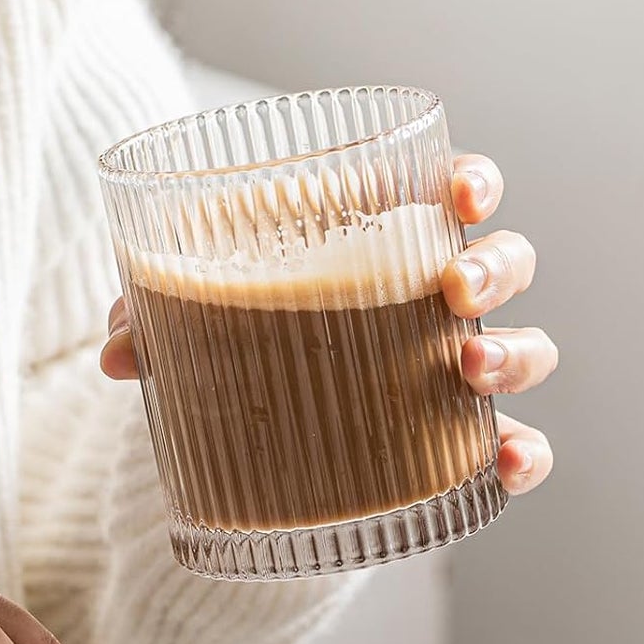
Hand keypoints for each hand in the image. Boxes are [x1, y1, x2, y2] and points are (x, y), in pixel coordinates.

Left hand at [100, 153, 554, 495]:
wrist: (253, 426)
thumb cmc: (240, 333)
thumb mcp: (193, 314)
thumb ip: (154, 315)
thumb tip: (116, 352)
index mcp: (386, 240)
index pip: (453, 191)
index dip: (471, 181)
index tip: (460, 190)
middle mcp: (436, 299)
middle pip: (505, 262)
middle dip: (495, 266)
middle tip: (455, 289)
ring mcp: (454, 370)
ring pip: (527, 345)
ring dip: (515, 352)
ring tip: (471, 367)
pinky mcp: (455, 442)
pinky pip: (516, 444)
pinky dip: (527, 454)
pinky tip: (506, 463)